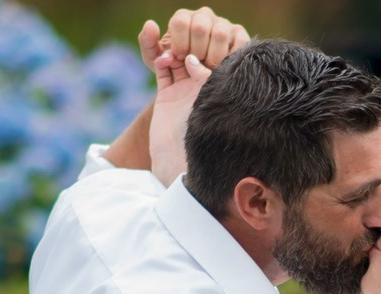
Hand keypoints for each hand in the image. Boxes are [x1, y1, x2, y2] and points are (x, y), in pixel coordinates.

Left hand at [137, 8, 245, 75]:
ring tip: (209, 68)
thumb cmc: (177, 72)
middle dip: (195, 50)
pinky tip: (223, 67)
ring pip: (220, 32)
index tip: (180, 58)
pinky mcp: (240, 36)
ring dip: (213, 54)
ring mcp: (224, 25)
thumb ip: (148, 45)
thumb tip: (151, 24)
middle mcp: (204, 17)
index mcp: (183, 18)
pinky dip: (231, 55)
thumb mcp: (157, 62)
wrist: (199, 86)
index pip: (180, 21)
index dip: (179, 42)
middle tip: (195, 64)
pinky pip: (239, 41)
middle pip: (200, 25)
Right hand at [144, 46, 205, 182]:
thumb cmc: (204, 135)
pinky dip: (160, 60)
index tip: (206, 45)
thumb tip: (192, 59)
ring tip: (173, 53)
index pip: (218, 60)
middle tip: (186, 46)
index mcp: (220, 90)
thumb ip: (205, 79)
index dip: (212, 48)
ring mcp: (184, 91)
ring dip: (175, 51)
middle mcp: (203, 89)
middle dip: (191, 46)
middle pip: (197, 56)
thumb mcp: (210, 104)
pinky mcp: (167, 96)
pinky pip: (163, 71)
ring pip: (178, 61)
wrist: (179, 161)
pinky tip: (163, 59)